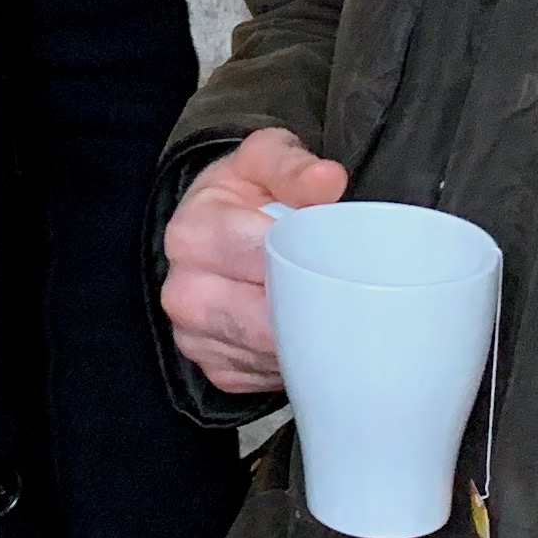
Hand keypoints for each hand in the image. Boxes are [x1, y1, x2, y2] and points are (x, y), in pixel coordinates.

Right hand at [159, 126, 347, 397]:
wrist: (211, 228)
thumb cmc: (244, 195)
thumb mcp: (263, 161)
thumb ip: (293, 165)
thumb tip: (327, 180)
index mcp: (192, 233)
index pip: (262, 258)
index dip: (310, 259)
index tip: (345, 257)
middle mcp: (183, 291)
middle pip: (265, 319)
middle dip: (313, 308)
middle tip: (354, 293)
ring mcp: (195, 339)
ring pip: (271, 354)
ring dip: (308, 339)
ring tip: (333, 311)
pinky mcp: (216, 371)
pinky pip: (267, 377)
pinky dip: (295, 359)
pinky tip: (305, 332)